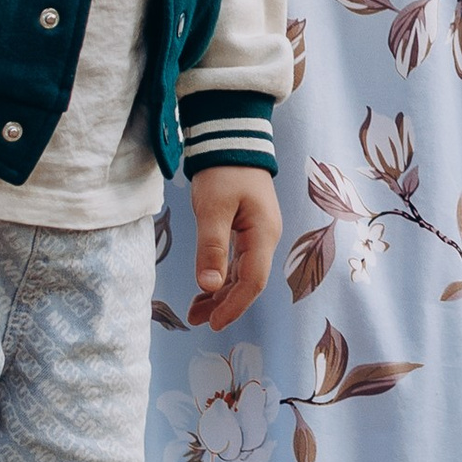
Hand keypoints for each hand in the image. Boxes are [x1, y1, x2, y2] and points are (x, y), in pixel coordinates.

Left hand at [186, 168, 280, 331]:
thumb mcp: (213, 208)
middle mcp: (265, 238)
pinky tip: (206, 287)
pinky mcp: (248, 229)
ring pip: (242, 273)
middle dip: (225, 303)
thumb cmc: (224, 170)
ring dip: (221, 293)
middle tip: (197, 320)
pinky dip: (221, 276)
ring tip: (195, 311)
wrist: (232, 139)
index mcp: (263, 234)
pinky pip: (237, 261)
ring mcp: (258, 234)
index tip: (213, 322)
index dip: (234, 305)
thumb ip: (211, 247)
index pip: (253, 281)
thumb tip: (208, 286)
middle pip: (249, 281)